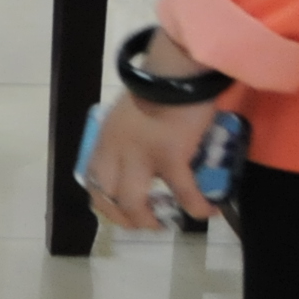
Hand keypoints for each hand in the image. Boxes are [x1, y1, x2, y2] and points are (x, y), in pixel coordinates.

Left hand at [84, 80, 224, 231]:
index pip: (92, 179)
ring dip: (149, 220)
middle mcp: (116, 149)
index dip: (103, 201)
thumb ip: (125, 138)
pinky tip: (206, 212)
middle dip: (123, 218)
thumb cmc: (156, 92)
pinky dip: (195, 206)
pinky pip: (182, 192)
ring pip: (133, 201)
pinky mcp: (170, 155)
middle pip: (107, 196)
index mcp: (105, 140)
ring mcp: (140, 154)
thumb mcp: (126, 116)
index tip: (118, 212)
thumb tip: (137, 159)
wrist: (175, 73)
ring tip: (167, 225)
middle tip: (144, 224)